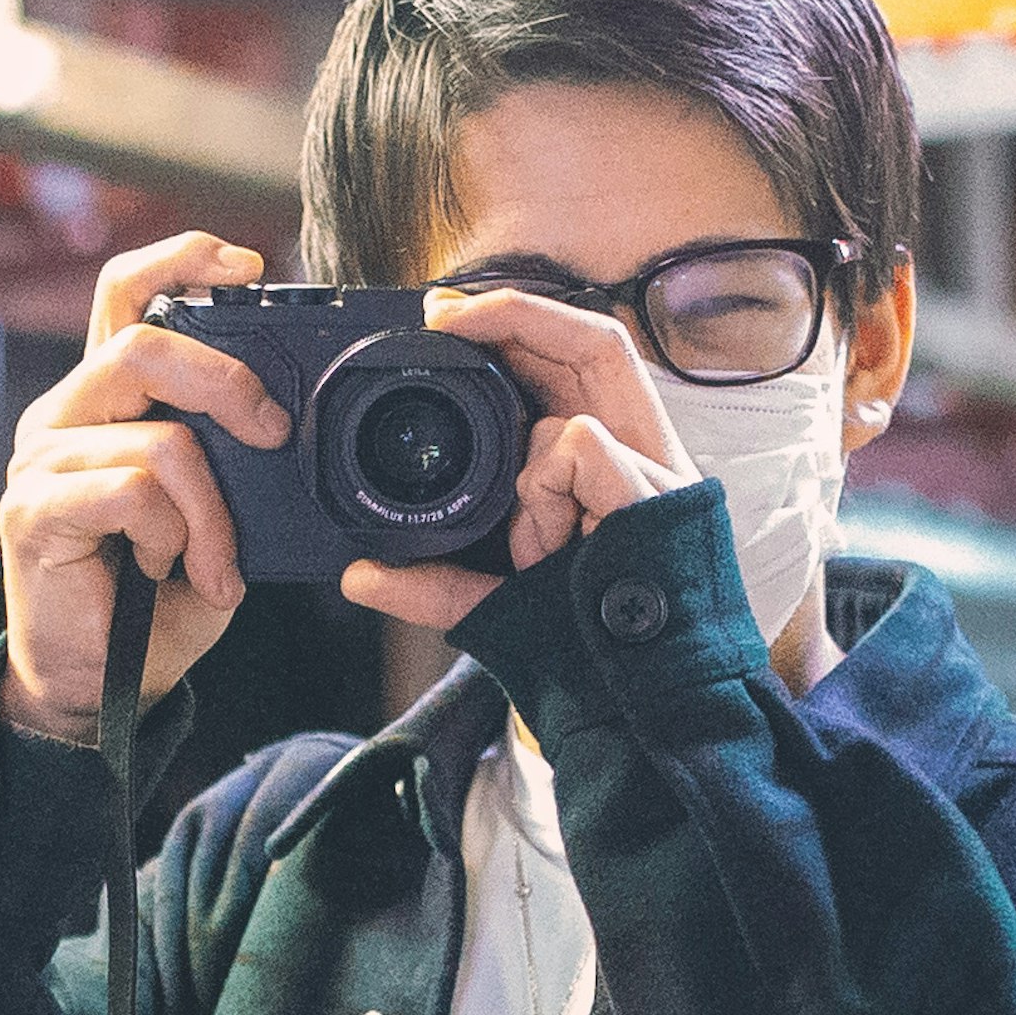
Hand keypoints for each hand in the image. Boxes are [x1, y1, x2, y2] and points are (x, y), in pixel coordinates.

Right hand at [0, 234, 293, 740]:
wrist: (103, 685)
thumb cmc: (161, 596)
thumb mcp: (218, 508)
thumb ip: (232, 452)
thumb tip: (284, 412)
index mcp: (107, 399)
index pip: (127, 291)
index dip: (183, 259)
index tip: (250, 266)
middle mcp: (65, 414)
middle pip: (144, 342)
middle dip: (227, 382)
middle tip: (274, 434)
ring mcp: (41, 461)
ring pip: (159, 439)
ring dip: (211, 512)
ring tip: (212, 564)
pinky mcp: (32, 512)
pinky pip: (132, 491)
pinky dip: (172, 536)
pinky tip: (165, 573)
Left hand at [340, 286, 698, 632]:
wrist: (629, 704)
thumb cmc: (581, 649)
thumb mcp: (488, 603)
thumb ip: (430, 584)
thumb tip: (357, 576)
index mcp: (606, 467)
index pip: (573, 364)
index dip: (517, 325)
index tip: (443, 322)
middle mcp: (640, 452)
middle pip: (588, 335)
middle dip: (514, 310)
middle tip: (441, 316)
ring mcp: (656, 464)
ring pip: (591, 359)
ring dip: (530, 406)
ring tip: (504, 481)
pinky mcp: (657, 483)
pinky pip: (576, 440)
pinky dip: (540, 492)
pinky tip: (543, 548)